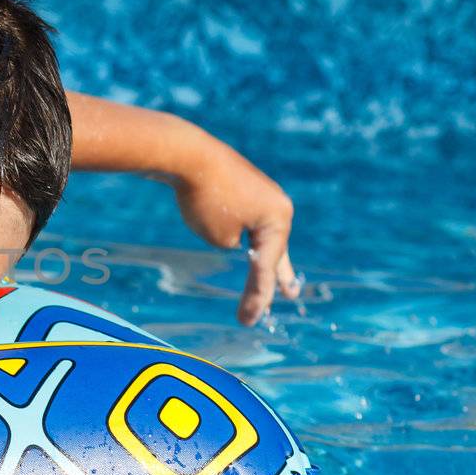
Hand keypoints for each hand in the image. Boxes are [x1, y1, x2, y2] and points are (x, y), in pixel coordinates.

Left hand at [172, 145, 299, 324]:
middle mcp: (276, 202)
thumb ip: (233, 243)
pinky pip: (246, 214)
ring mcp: (259, 190)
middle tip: (290, 295)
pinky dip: (247, 232)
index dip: (257, 297)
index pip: (267, 266)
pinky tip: (246, 236)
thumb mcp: (220, 236)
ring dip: (266, 253)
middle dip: (277, 275)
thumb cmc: (205, 198)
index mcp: (279, 217)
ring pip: (263, 232)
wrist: (185, 154)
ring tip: (275, 270)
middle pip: (275, 248)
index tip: (246, 321)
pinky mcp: (240, 183)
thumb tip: (233, 235)